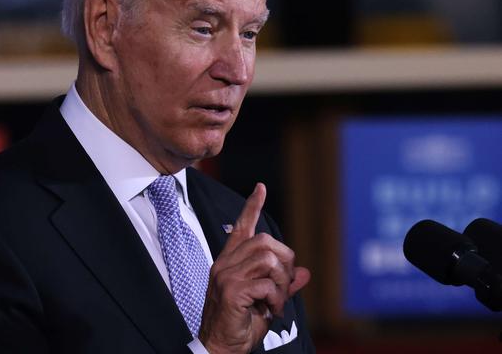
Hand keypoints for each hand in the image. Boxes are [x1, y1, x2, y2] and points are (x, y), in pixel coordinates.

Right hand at [198, 183, 309, 353]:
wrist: (221, 348)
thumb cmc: (240, 325)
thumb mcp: (266, 302)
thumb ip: (283, 285)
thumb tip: (305, 273)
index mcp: (230, 262)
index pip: (241, 227)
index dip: (252, 207)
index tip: (261, 188)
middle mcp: (226, 264)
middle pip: (265, 242)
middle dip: (285, 261)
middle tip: (284, 285)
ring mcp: (226, 275)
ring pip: (268, 259)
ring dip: (281, 283)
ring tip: (276, 301)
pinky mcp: (231, 290)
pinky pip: (266, 283)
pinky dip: (277, 298)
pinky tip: (271, 310)